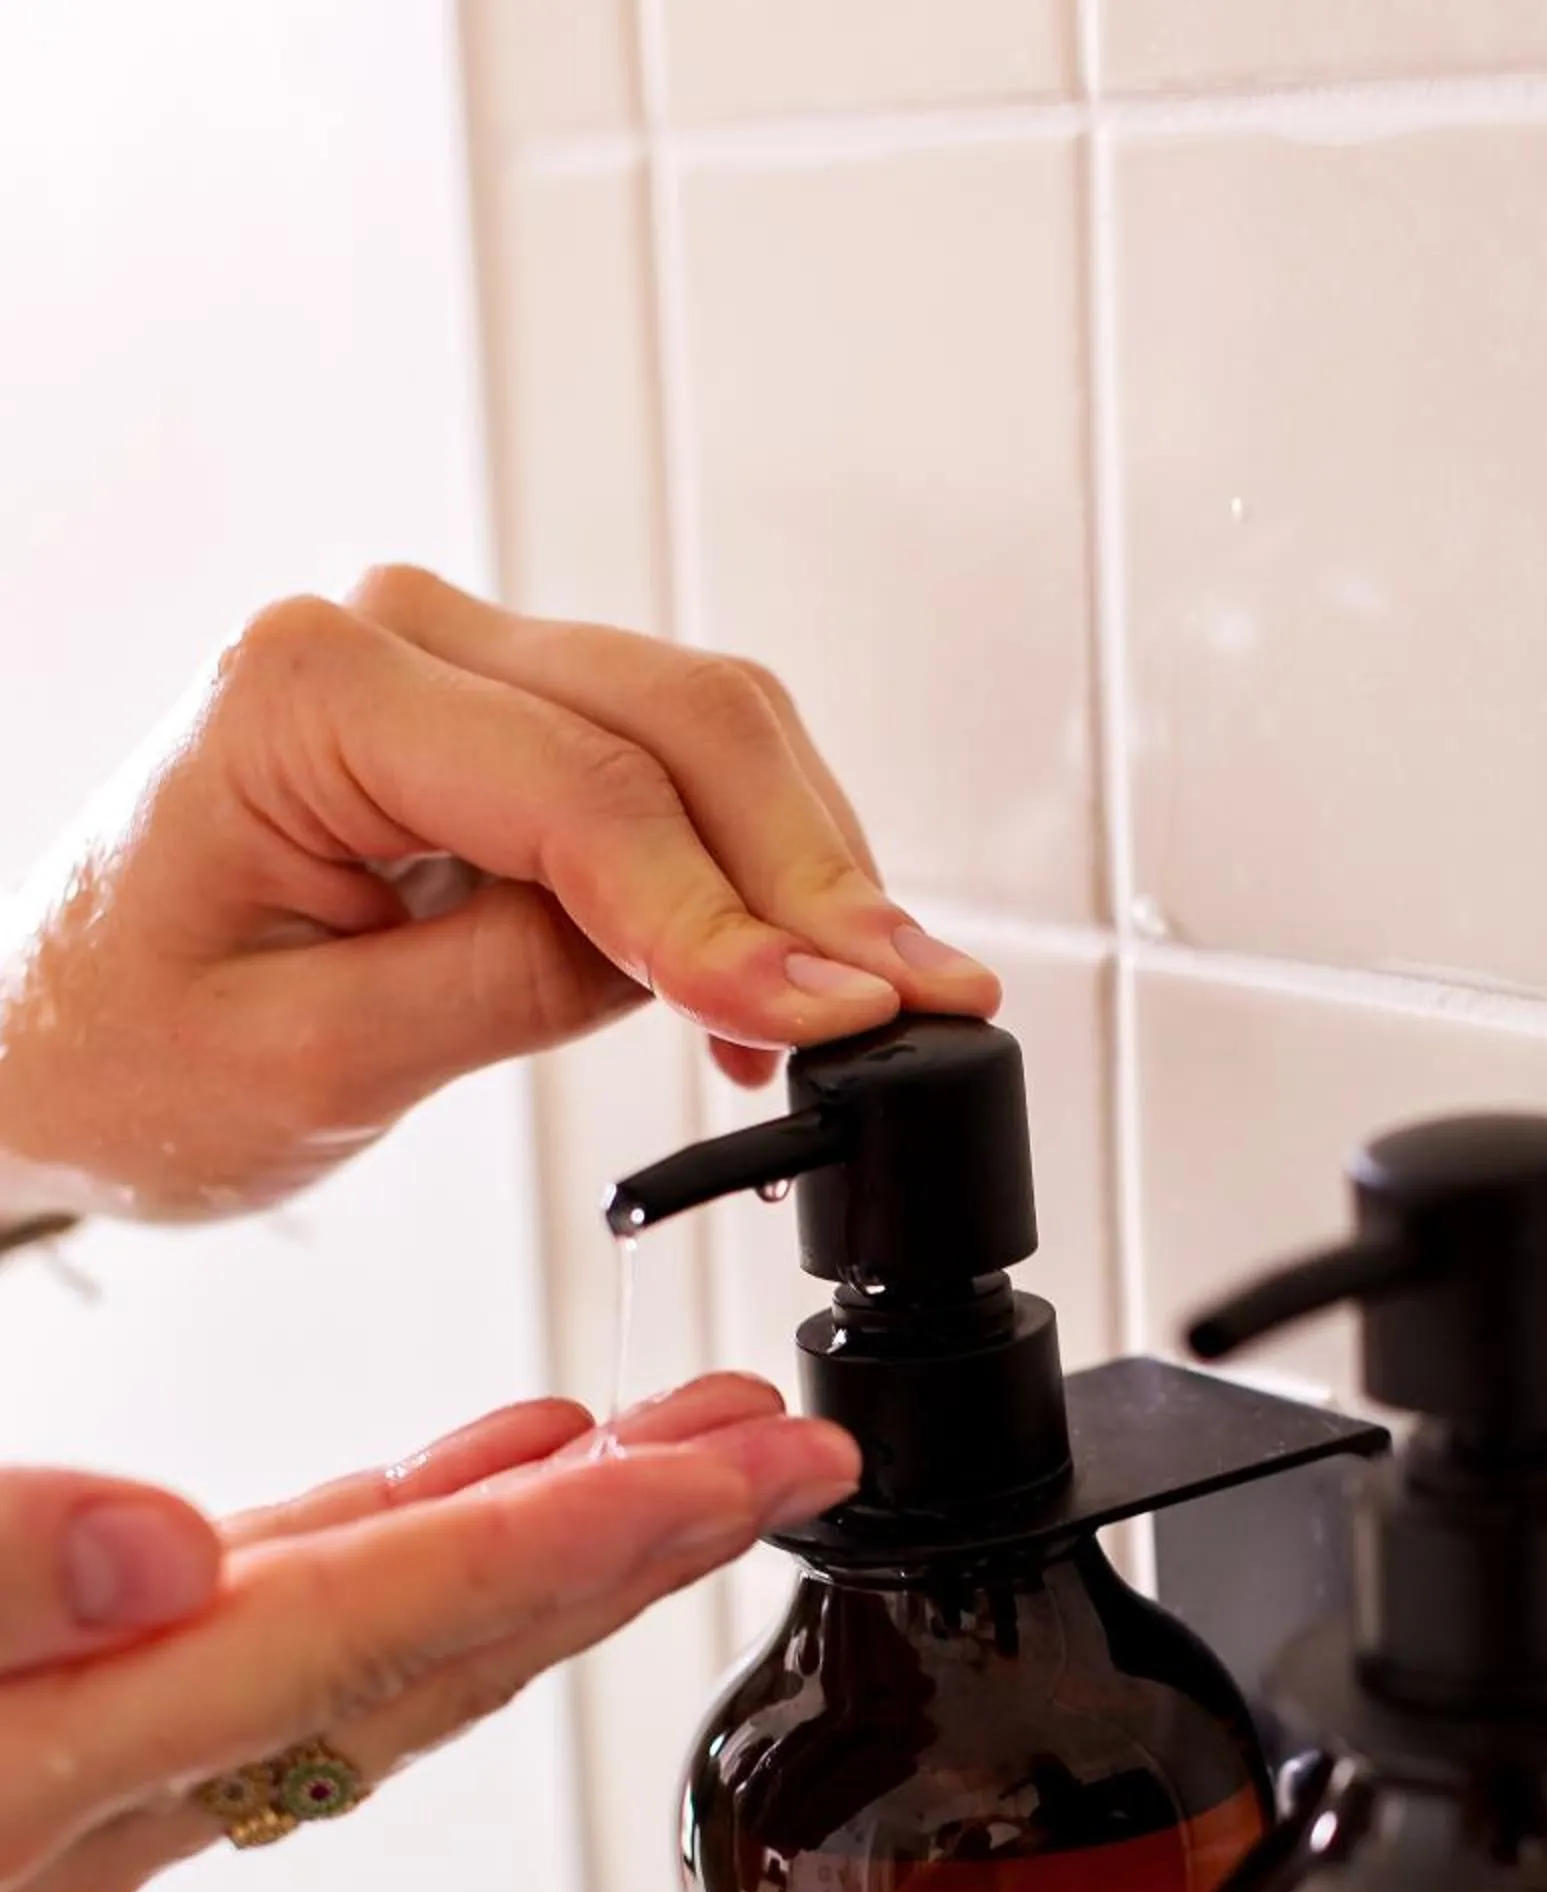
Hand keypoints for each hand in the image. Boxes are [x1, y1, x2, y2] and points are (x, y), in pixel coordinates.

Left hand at [0, 565, 999, 1221]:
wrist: (53, 1040)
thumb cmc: (126, 1050)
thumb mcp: (312, 1060)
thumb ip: (513, 989)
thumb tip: (708, 964)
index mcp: (311, 687)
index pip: (586, 792)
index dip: (731, 917)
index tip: (838, 1018)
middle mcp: (395, 636)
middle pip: (684, 723)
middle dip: (816, 876)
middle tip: (919, 1006)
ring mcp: (459, 670)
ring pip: (707, 736)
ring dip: (808, 873)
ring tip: (869, 1015)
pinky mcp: (505, 728)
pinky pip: (672, 776)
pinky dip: (756, 876)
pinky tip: (792, 985)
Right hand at [0, 1375, 855, 1891]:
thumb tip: (154, 1553)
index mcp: (54, 1776)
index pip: (366, 1639)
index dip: (554, 1547)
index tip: (713, 1478)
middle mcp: (116, 1792)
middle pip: (436, 1650)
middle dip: (636, 1543)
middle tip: (788, 1454)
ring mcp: (119, 1757)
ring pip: (400, 1631)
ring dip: (564, 1527)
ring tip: (700, 1438)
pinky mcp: (107, 1706)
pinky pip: (312, 1613)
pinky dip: (426, 1533)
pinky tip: (517, 1461)